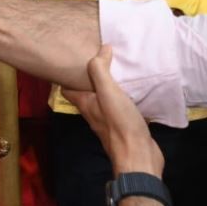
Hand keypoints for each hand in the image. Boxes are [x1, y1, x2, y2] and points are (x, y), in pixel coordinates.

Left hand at [64, 45, 164, 177]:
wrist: (139, 157)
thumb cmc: (119, 124)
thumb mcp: (108, 93)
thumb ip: (101, 70)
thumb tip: (102, 48)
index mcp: (85, 104)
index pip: (67, 89)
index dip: (67, 74)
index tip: (72, 59)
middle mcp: (94, 113)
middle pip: (86, 92)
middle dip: (90, 76)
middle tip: (99, 58)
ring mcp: (110, 121)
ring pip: (104, 99)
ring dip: (108, 86)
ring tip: (117, 68)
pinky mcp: (125, 125)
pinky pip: (121, 107)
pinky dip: (124, 96)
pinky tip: (134, 87)